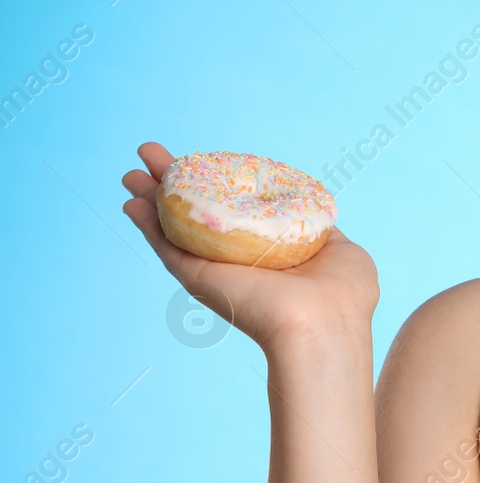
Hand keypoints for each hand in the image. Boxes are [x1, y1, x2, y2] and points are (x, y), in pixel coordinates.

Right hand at [121, 142, 378, 356]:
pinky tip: (132, 202)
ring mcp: (217, 268)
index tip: (207, 163)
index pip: (240, 213)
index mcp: (273, 252)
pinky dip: (146, 224)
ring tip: (131, 172)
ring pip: (174, 226)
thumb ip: (323, 230)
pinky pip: (165, 246)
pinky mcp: (198, 278)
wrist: (323, 326)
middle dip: (174, 185)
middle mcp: (241, 260)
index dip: (222, 186)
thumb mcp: (343, 251)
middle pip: (199, 214)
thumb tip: (316, 214)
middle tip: (151, 157)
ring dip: (151, 197)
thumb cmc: (344, 295)